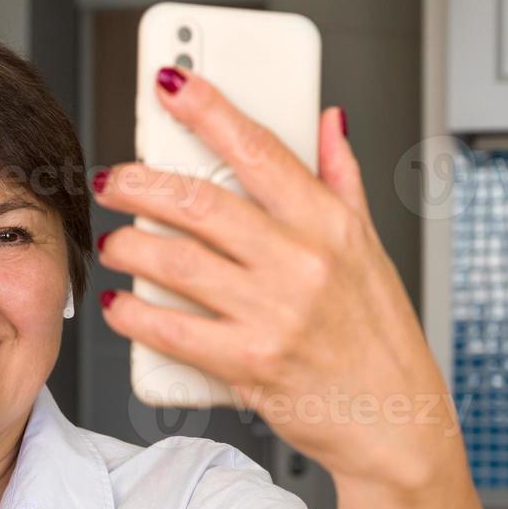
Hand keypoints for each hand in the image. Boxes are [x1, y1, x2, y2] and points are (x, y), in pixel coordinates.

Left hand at [95, 68, 463, 493]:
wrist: (394, 423)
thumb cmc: (379, 338)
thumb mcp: (371, 249)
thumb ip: (342, 180)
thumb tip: (328, 120)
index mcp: (330, 224)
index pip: (260, 148)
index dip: (208, 110)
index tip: (171, 85)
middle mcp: (302, 262)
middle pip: (199, 202)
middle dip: (140, 185)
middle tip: (113, 181)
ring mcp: (274, 314)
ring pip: (175, 262)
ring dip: (129, 247)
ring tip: (114, 243)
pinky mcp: (250, 364)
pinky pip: (172, 330)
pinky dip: (135, 315)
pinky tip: (120, 304)